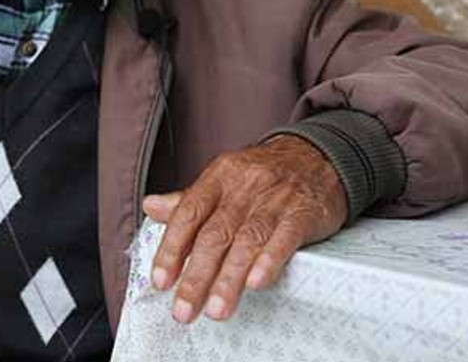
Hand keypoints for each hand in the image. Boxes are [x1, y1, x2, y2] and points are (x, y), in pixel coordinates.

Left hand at [142, 135, 346, 323]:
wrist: (317, 156)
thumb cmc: (263, 175)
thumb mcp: (223, 180)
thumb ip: (188, 200)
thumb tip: (150, 207)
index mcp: (218, 178)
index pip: (188, 214)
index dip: (171, 249)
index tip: (161, 281)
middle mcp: (243, 188)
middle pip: (215, 235)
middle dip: (197, 277)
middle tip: (184, 310)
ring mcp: (274, 199)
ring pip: (246, 241)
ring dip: (229, 279)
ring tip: (216, 310)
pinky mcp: (302, 212)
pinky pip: (284, 237)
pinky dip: (269, 261)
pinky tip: (256, 283)